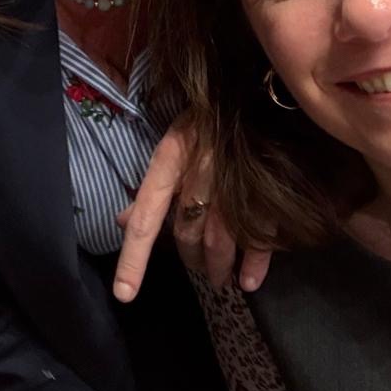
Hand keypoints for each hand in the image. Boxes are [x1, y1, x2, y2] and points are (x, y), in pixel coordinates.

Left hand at [112, 113, 271, 300]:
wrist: (256, 96)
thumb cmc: (207, 122)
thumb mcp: (172, 146)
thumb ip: (150, 189)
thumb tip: (122, 223)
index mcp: (170, 160)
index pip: (146, 217)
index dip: (133, 258)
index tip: (124, 294)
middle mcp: (199, 176)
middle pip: (186, 234)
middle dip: (189, 259)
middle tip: (197, 269)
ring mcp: (235, 186)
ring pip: (219, 242)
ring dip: (216, 267)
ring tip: (218, 278)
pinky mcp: (268, 193)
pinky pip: (259, 237)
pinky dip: (254, 264)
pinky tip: (248, 281)